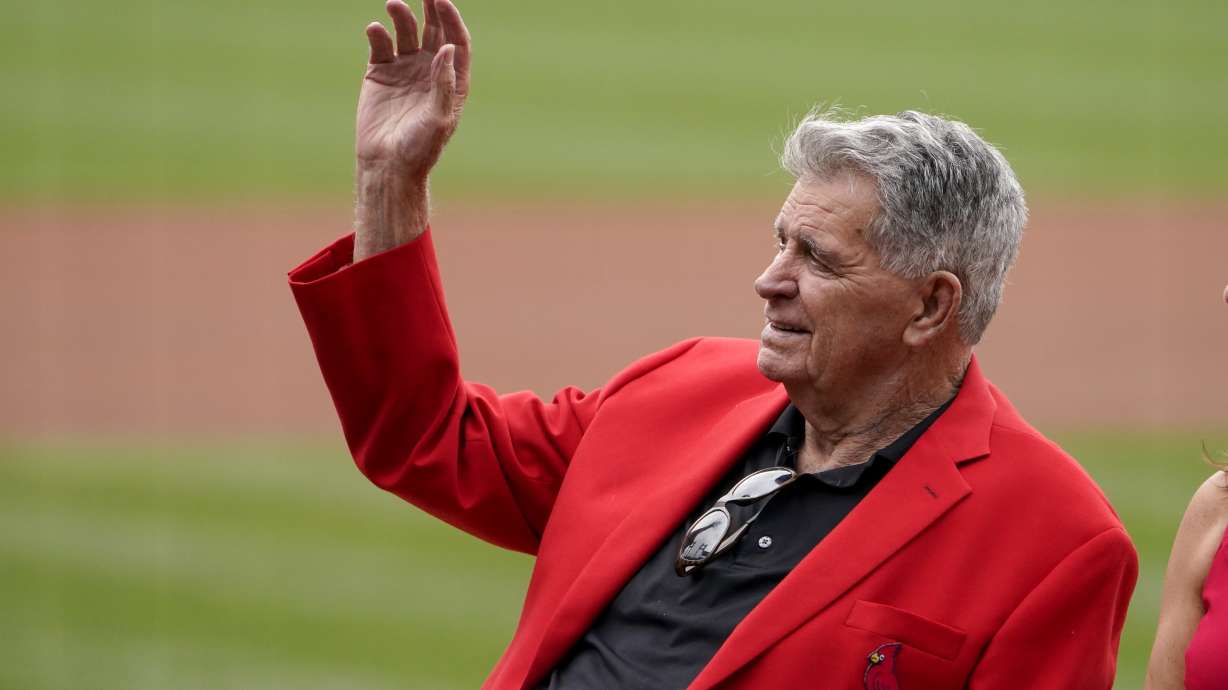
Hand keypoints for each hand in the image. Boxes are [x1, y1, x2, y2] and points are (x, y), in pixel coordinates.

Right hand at [357, 0, 470, 180]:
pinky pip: (380, 45)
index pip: (456, 41)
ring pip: (406, 32)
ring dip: (402, 16)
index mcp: (452, 80)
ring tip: (394, 4)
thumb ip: (443, 83)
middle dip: (431, 8)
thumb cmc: (420, 148)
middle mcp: (430, 70)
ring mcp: (404, 69)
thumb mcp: (439, 119)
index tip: (442, 0)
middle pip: (434, 30)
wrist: (387, 164)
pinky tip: (375, 29)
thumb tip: (447, 47)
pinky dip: (378, 34)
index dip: (451, 19)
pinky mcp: (379, 73)